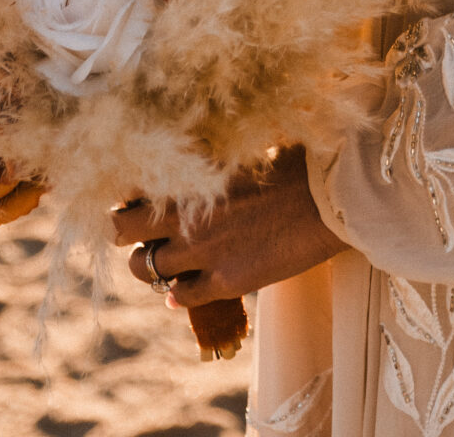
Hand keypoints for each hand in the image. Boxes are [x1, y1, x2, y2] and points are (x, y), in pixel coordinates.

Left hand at [112, 148, 347, 304]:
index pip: (131, 186)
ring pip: (145, 268)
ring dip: (149, 264)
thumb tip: (180, 179)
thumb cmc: (292, 166)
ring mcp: (204, 251)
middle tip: (130, 233)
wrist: (330, 200)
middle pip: (123, 229)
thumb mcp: (238, 156)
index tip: (127, 198)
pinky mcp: (225, 282)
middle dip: (122, 231)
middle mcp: (188, 213)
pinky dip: (178, 296)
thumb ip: (204, 171)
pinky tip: (184, 290)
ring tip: (162, 261)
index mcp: (192, 174)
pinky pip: (181, 298)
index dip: (124, 195)